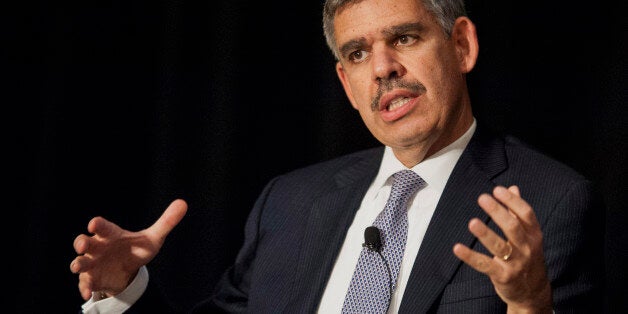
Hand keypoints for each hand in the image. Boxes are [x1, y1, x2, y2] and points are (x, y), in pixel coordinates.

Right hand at [70, 199, 187, 300]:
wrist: (128, 271)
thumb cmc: (135, 249)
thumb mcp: (152, 238)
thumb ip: (166, 222)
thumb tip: (183, 203)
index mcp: (110, 234)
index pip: (102, 226)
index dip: (98, 224)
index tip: (94, 224)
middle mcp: (98, 247)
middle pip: (84, 242)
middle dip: (81, 242)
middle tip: (83, 244)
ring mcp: (93, 263)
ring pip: (80, 262)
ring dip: (78, 263)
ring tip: (78, 266)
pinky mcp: (92, 278)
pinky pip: (85, 283)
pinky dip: (85, 287)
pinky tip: (87, 294)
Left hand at [453, 186, 552, 312]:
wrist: (533, 292)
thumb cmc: (527, 258)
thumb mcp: (529, 235)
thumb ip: (518, 212)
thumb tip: (513, 188)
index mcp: (533, 235)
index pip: (526, 214)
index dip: (512, 201)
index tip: (497, 190)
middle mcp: (527, 248)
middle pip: (513, 227)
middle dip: (497, 212)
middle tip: (483, 198)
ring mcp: (516, 263)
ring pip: (500, 247)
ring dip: (485, 234)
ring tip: (473, 223)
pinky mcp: (503, 276)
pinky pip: (484, 265)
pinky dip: (470, 257)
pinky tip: (457, 248)